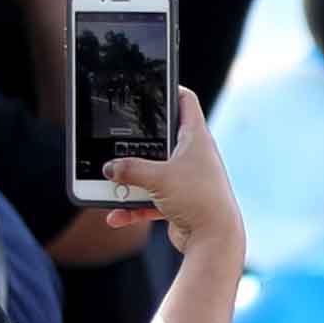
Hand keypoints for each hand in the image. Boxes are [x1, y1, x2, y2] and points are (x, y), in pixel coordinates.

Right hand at [93, 92, 237, 255]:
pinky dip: (133, 207)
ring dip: (130, 179)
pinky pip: (150, 199)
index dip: (170, 88)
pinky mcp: (180, 201)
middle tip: (113, 135)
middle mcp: (194, 156)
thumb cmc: (196, 199)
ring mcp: (187, 179)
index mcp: (196, 138)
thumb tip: (110, 168)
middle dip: (136, 140)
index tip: (152, 82)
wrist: (214, 240)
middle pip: (161, 137)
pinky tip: (115, 215)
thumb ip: (129, 168)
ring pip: (152, 171)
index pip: (186, 102)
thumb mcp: (157, 177)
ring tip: (109, 182)